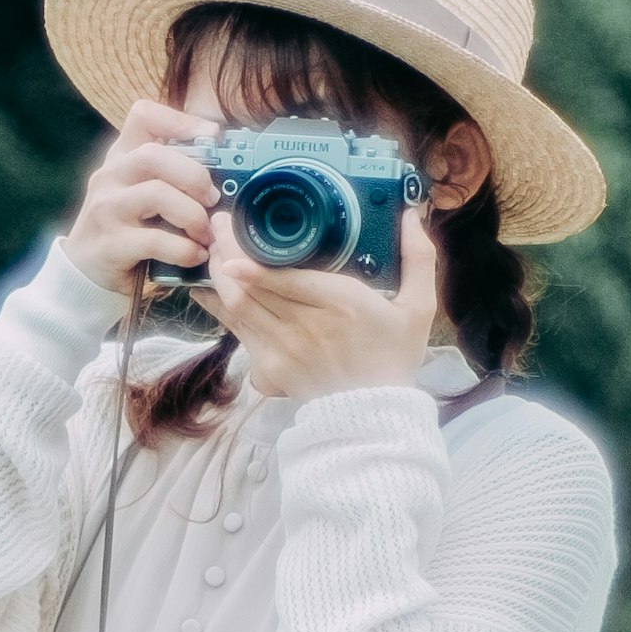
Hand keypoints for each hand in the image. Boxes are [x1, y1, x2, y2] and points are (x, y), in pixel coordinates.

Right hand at [58, 97, 220, 302]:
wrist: (85, 272)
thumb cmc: (126, 228)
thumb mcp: (140, 193)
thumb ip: (170, 175)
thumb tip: (225, 168)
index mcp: (120, 157)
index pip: (143, 115)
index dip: (181, 120)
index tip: (212, 137)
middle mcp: (109, 177)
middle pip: (153, 154)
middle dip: (194, 175)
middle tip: (212, 198)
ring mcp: (105, 210)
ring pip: (156, 194)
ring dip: (193, 215)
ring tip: (206, 233)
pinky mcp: (109, 244)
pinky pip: (155, 240)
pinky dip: (184, 249)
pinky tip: (196, 256)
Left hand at [211, 199, 446, 403]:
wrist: (373, 416)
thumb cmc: (394, 357)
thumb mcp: (419, 308)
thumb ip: (418, 258)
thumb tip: (409, 215)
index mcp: (340, 304)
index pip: (282, 278)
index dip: (248, 256)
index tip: (231, 229)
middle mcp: (305, 326)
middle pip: (249, 287)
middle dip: (225, 252)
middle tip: (218, 226)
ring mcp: (282, 350)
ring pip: (236, 307)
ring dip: (217, 277)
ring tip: (212, 250)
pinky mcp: (268, 369)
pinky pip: (236, 332)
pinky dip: (220, 307)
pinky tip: (211, 288)